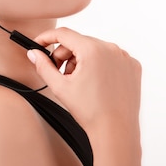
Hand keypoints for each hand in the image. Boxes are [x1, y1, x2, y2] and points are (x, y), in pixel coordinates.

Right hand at [27, 27, 141, 129]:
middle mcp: (111, 48)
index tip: (38, 44)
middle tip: (59, 74)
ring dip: (81, 60)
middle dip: (65, 55)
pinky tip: (95, 83)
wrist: (116, 131)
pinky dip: (99, 65)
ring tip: (79, 82)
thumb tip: (33, 53)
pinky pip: (109, 57)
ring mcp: (124, 57)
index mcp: (93, 50)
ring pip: (93, 49)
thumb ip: (43, 66)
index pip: (64, 34)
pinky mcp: (132, 66)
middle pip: (78, 42)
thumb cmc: (90, 112)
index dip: (47, 38)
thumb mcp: (60, 87)